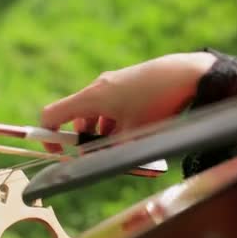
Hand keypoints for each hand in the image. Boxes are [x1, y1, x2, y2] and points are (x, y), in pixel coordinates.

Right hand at [40, 52, 216, 152]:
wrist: (187, 74)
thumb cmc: (157, 102)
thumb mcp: (132, 134)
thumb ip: (108, 151)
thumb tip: (94, 164)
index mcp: (91, 97)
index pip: (52, 115)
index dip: (49, 137)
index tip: (61, 154)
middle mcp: (97, 88)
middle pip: (76, 118)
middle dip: (85, 140)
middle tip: (102, 155)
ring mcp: (113, 84)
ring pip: (96, 114)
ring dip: (103, 134)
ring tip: (125, 145)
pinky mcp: (127, 84)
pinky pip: (111, 107)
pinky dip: (115, 123)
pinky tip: (136, 131)